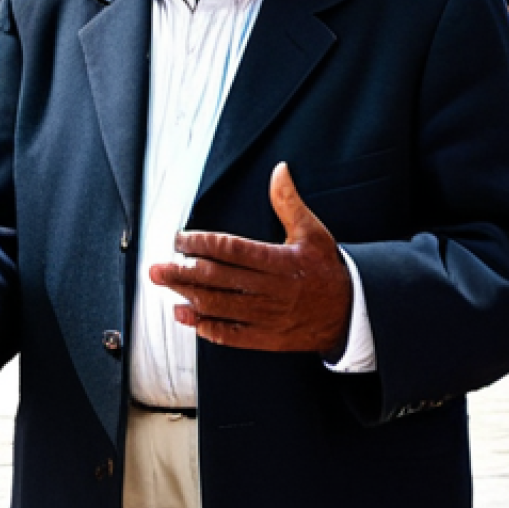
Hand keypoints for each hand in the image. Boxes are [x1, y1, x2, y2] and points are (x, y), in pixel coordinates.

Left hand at [149, 163, 352, 356]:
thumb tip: (280, 170)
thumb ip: (288, 202)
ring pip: (221, 307)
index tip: (180, 239)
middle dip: (183, 272)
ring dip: (189, 298)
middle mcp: (269, 290)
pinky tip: (188, 317)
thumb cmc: (326, 268)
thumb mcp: (312, 231)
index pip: (232, 250)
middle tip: (156, 268)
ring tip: (166, 287)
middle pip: (218, 280)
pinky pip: (233, 335)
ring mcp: (267, 317)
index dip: (202, 244)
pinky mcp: (267, 337)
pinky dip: (208, 328)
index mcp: (278, 262)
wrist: (352, 313)